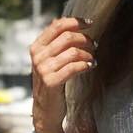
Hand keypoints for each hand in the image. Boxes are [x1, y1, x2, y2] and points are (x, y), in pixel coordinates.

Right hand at [30, 17, 94, 132]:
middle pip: (67, 37)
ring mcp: (43, 69)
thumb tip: (68, 22)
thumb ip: (54, 43)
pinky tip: (90, 66)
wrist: (45, 110)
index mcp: (37, 47)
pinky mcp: (51, 82)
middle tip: (94, 45)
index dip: (75, 22)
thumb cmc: (51, 83)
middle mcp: (38, 56)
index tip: (89, 24)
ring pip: (72, 52)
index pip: (57, 25)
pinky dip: (85, 65)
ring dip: (87, 53)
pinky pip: (73, 67)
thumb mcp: (48, 60)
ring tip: (92, 58)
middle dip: (85, 39)